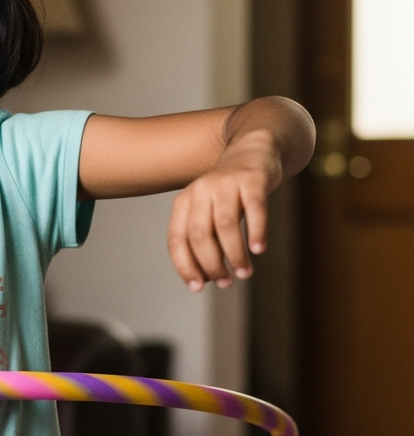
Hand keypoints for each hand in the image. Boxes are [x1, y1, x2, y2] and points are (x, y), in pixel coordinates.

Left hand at [166, 129, 280, 290]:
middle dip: (211, 264)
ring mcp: (225, 183)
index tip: (198, 287)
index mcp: (184, 202)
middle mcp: (200, 191)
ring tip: (244, 273)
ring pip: (225, 225)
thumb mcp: (209, 211)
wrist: (254, 149)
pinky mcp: (252, 179)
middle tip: (226, 282)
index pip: (177, 239)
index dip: (185, 265)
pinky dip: (256, 231)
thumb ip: (206, 240)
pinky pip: (254, 208)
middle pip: (200, 235)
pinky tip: (259, 250)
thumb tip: (208, 278)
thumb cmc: (229, 192)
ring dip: (234, 254)